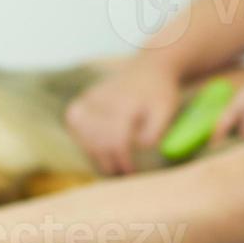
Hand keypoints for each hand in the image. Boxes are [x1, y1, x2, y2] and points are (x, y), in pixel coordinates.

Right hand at [65, 57, 183, 174]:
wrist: (148, 70)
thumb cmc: (159, 94)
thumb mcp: (167, 111)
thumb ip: (155, 131)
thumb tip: (138, 147)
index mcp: (125, 103)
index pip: (117, 140)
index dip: (123, 160)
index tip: (130, 172)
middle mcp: (102, 100)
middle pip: (99, 142)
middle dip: (110, 161)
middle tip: (122, 172)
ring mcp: (88, 100)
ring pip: (85, 137)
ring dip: (97, 154)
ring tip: (112, 162)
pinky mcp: (80, 102)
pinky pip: (76, 128)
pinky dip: (86, 141)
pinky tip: (100, 146)